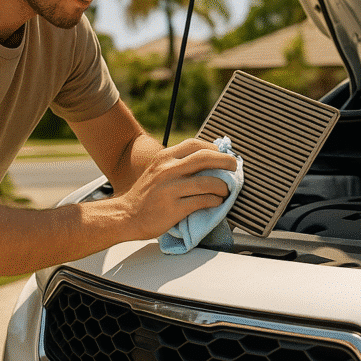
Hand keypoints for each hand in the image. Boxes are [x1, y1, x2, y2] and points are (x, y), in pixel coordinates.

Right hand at [115, 138, 238, 240]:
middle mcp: (167, 170)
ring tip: (226, 191)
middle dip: (226, 161)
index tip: (223, 154)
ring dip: (223, 187)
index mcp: (164, 158)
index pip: (194, 145)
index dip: (213, 148)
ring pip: (208, 182)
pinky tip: (217, 203)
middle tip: (235, 167)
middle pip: (205, 158)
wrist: (126, 216)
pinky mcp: (174, 208)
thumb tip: (207, 159)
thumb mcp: (157, 171)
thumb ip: (177, 164)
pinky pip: (203, 201)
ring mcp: (171, 189)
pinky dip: (215, 201)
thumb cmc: (146, 195)